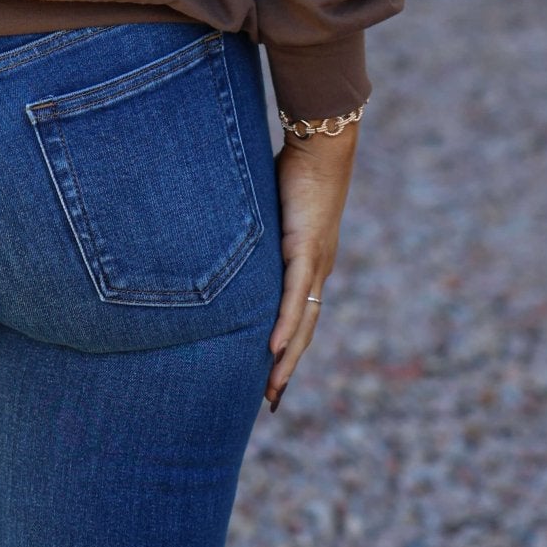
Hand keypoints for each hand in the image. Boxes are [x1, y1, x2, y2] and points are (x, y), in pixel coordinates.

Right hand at [265, 122, 358, 408]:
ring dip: (287, 359)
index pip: (299, 314)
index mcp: (310, 262)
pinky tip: (274, 349)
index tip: (271, 373)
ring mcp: (315, 263)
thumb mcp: (270, 207)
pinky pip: (295, 296)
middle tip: (270, 399)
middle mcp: (317, 270)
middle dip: (286, 367)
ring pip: (302, 323)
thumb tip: (224, 227)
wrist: (322, 146)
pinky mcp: (307, 250)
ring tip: (272, 389)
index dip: (287, 345)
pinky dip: (285, 325)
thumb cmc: (296, 168)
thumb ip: (256, 228)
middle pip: (303, 330)